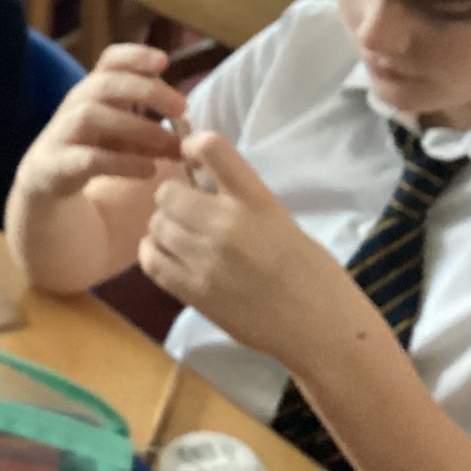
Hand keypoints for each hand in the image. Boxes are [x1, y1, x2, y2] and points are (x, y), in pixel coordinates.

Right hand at [16, 43, 185, 204]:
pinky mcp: (56, 164)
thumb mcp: (127, 137)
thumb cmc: (95, 149)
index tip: (165, 61)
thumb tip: (196, 138)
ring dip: (134, 125)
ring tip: (166, 141)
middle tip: (181, 107)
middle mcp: (75, 105)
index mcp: (94, 90)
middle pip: (104, 83)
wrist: (49, 181)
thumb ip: (158, 133)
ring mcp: (62, 133)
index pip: (110, 60)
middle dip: (145, 90)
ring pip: (91, 115)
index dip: (135, 55)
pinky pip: (86, 158)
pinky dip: (120, 162)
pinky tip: (148, 170)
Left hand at [139, 131, 357, 363]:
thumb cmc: (309, 271)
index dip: (193, 144)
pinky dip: (153, 252)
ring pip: (156, 225)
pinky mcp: (194, 292)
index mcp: (257, 201)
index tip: (192, 155)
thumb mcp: (279, 219)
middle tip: (187, 211)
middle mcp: (227, 225)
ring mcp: (206, 260)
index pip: (213, 149)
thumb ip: (239, 200)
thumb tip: (198, 185)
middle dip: (173, 198)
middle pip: (167, 192)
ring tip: (181, 237)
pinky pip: (150, 260)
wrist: (320, 327)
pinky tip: (169, 255)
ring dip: (164, 227)